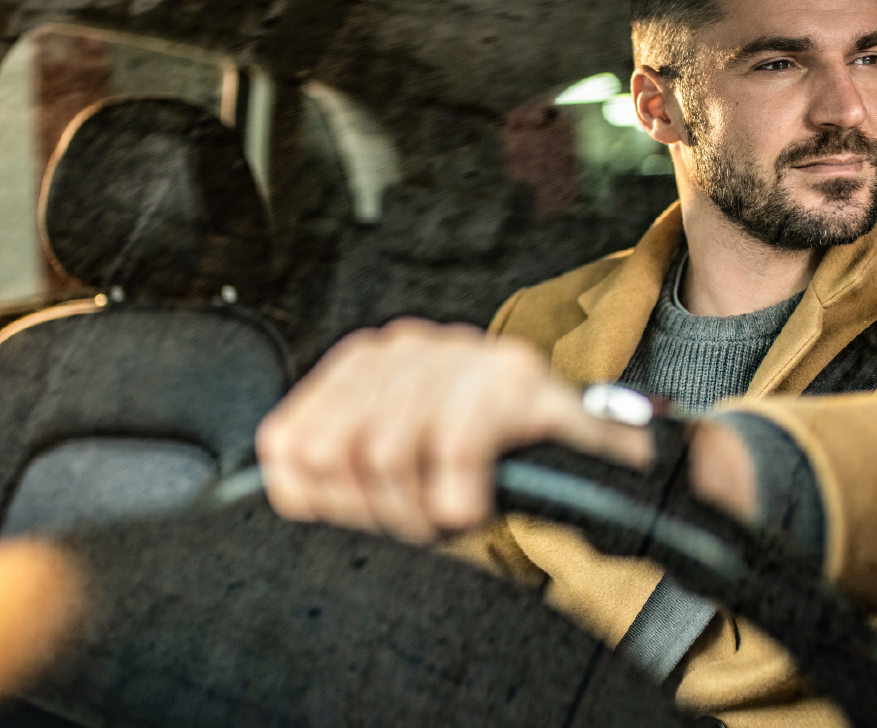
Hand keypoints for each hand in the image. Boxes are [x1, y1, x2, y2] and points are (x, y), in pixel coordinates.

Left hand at [256, 319, 652, 543]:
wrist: (593, 459)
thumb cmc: (486, 469)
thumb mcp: (399, 469)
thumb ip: (335, 474)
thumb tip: (283, 488)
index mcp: (361, 367)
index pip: (287, 443)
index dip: (318, 502)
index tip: (362, 522)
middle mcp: (403, 349)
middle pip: (332, 452)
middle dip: (371, 511)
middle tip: (415, 526)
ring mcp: (459, 356)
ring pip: (387, 452)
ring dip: (419, 512)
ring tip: (448, 518)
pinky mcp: (513, 377)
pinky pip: (454, 447)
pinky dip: (458, 497)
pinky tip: (475, 507)